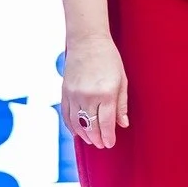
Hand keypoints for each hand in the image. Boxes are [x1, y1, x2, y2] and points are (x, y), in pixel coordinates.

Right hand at [62, 33, 128, 149]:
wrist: (87, 41)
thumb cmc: (109, 59)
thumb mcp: (122, 80)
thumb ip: (121, 104)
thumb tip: (123, 124)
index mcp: (106, 93)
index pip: (106, 123)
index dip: (108, 136)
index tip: (109, 144)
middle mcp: (88, 96)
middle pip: (91, 125)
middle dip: (97, 138)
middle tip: (101, 145)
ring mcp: (74, 94)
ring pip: (77, 122)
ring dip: (84, 134)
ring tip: (91, 140)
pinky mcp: (65, 91)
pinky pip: (66, 114)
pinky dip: (71, 125)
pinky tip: (77, 131)